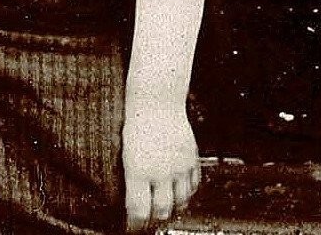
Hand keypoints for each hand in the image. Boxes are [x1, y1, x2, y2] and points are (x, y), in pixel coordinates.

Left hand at [123, 96, 202, 230]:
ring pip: (181, 201)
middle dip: (155, 219)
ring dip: (173, 207)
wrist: (157, 99)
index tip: (133, 227)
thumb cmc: (137, 123)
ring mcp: (179, 165)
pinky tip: (180, 191)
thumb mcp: (126, 154)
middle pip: (162, 210)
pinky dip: (188, 192)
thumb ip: (132, 180)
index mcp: (139, 171)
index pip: (139, 211)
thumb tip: (133, 203)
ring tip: (166, 207)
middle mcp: (161, 171)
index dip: (136, 225)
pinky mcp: (192, 157)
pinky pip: (194, 184)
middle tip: (150, 220)